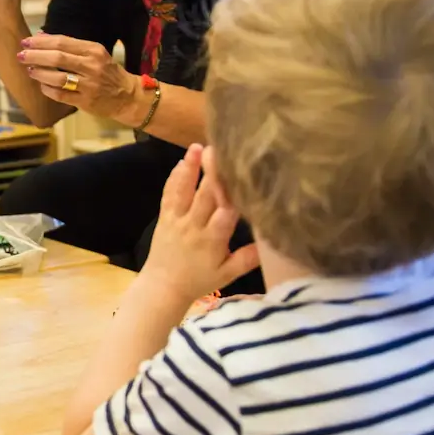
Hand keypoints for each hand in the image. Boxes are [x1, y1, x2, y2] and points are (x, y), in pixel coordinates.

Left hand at [17, 33, 140, 122]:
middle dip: (35, 55)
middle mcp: (92, 66)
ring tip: (30, 70)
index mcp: (93, 50)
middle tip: (21, 55)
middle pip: (58, 58)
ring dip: (40, 73)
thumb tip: (42, 35)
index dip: (41, 41)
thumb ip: (70, 46)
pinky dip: (47, 89)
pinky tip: (41, 85)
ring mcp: (89, 85)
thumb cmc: (107, 72)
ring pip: (58, 77)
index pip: (62, 42)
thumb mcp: (94, 54)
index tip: (27, 41)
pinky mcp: (85, 101)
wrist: (127, 96)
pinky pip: (60, 95)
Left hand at [142, 144, 260, 302]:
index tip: (242, 176)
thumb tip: (270, 244)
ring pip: (184, 191)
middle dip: (212, 173)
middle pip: (204, 197)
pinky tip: (182, 162)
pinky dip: (174, 178)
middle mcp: (194, 226)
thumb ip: (247, 259)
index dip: (232, 196)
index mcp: (212, 240)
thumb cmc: (198, 280)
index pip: (225, 215)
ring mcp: (177, 220)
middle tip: (219, 149)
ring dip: (191, 169)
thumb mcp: (227, 274)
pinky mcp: (165, 216)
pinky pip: (169, 194)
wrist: (163, 287)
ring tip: (197, 148)